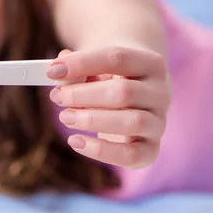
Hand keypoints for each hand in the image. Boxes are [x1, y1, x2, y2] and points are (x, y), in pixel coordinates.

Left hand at [46, 46, 170, 168]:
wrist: (131, 101)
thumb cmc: (107, 80)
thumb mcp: (92, 69)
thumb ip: (74, 70)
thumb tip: (57, 73)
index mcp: (150, 63)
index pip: (117, 58)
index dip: (82, 63)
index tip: (52, 72)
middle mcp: (161, 92)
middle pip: (124, 92)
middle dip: (84, 95)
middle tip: (57, 97)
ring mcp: (158, 123)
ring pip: (132, 122)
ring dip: (91, 120)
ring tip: (65, 117)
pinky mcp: (150, 150)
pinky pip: (131, 155)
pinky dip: (100, 151)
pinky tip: (75, 141)